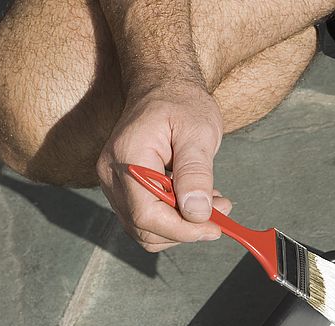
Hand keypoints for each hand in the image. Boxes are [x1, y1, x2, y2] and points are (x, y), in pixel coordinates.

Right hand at [95, 80, 232, 251]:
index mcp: (128, 158)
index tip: (215, 227)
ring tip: (213, 204)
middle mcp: (113, 175)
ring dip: (183, 226)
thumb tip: (197, 213)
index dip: (182, 230)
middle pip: (144, 228)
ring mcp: (115, 184)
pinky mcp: (125, 189)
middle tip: (221, 212)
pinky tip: (196, 200)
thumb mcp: (198, 132)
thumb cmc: (181, 103)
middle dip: (186, 229)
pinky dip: (175, 219)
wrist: (162, 87)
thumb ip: (196, 173)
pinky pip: (148, 219)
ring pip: (146, 230)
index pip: (147, 215)